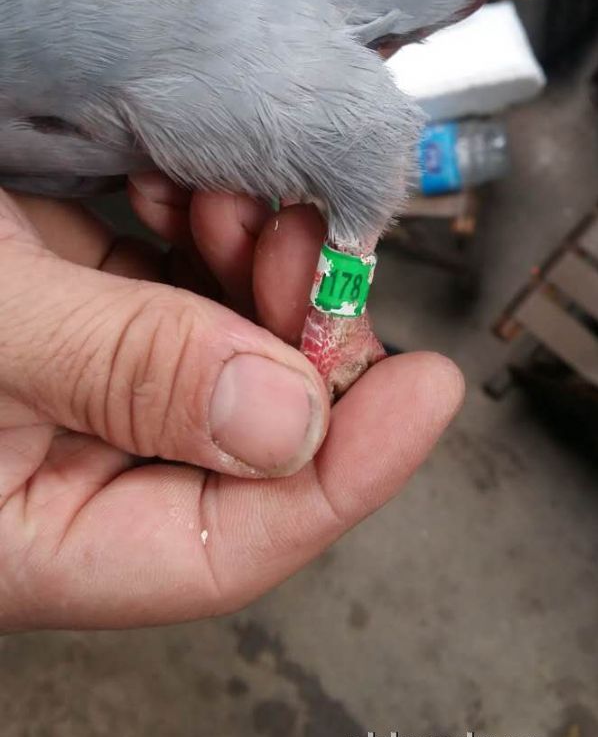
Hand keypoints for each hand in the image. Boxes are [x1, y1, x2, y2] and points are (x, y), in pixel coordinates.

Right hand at [0, 179, 463, 630]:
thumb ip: (125, 372)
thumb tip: (286, 420)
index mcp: (35, 536)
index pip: (224, 548)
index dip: (343, 476)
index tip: (421, 393)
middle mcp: (66, 469)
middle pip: (244, 438)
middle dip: (302, 339)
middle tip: (320, 260)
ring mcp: (79, 382)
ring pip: (226, 350)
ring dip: (261, 272)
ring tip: (252, 209)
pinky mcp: (80, 307)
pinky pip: (178, 285)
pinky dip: (207, 235)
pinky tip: (195, 189)